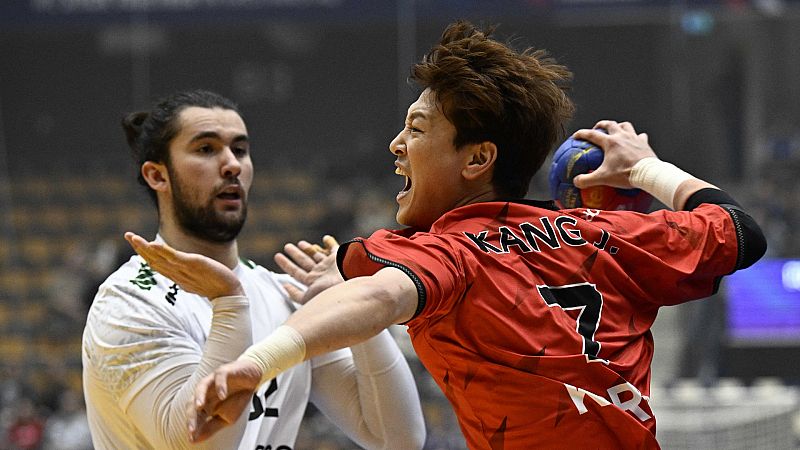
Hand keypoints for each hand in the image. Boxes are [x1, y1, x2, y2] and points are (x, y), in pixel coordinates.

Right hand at [124, 232, 243, 298]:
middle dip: (139, 248)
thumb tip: (177, 270)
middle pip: (153, 260)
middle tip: (127, 235)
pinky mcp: (193, 265)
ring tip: (134, 237)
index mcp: (176, 276)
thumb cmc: (213, 285)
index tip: (134, 241)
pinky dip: (164, 251)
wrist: (229, 293)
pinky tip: (154, 244)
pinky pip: (175, 258)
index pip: (156, 263)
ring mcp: (184, 270)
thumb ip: (184, 272)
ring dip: (146, 248)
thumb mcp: (194, 278)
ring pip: (160, 259)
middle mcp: (177, 274)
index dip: (144, 253)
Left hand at [188, 359, 261, 442]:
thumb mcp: (227, 418)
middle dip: (192, 416)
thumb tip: (196, 439)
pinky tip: (222, 395)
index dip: (192, 426)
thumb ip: (211, 427)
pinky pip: (219, 377)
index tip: (192, 438)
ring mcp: (213, 381)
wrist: (253, 378)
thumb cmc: (238, 396)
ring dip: (199, 397)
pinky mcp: (224, 371)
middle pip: (193, 402)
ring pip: (201, 386)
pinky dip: (220, 386)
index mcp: (205, 404)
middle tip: (192, 428)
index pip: (194, 416)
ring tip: (199, 406)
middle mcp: (206, 392)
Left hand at [274, 235, 342, 303]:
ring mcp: (330, 265)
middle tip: (287, 247)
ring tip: (300, 243)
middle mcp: (321, 274)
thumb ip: (296, 294)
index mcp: (314, 282)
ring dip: (308, 249)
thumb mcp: (307, 298)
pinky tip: (325, 238)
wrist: (349, 285)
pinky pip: (334, 248)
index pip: (297, 273)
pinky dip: (329, 243)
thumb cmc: (330, 293)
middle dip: (295, 255)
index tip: (278, 257)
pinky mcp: (339, 257)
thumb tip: (284, 287)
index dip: (287, 265)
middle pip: (305, 262)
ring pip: (316, 254)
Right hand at [571, 120, 657, 189]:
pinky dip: (637, 136)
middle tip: (597, 128)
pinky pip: (640, 136)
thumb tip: (577, 181)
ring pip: (625, 125)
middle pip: (610, 124)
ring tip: (616, 130)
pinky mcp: (644, 143)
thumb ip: (587, 180)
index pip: (592, 134)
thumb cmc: (626, 173)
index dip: (582, 134)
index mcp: (610, 142)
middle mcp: (622, 137)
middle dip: (601, 124)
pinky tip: (636, 140)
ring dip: (619, 126)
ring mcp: (634, 138)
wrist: (647, 173)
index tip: (576, 135)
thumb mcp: (603, 178)